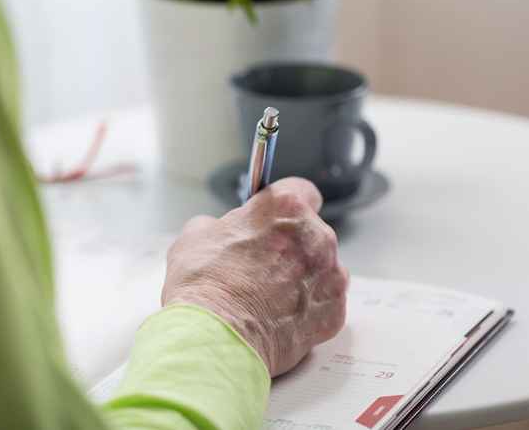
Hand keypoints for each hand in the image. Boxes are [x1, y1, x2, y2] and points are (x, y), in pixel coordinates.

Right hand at [162, 177, 348, 377]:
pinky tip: (278, 317)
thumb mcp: (194, 237)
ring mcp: (330, 276)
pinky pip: (324, 303)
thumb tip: (220, 232)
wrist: (217, 338)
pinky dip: (307, 308)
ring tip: (267, 296)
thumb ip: (218, 225)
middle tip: (260, 264)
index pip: (300, 190)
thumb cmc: (205, 286)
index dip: (285, 206)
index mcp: (285, 208)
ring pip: (322, 268)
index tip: (275, 218)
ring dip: (302, 276)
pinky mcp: (334, 313)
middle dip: (290, 245)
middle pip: (311, 232)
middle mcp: (317, 236)